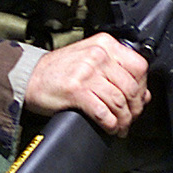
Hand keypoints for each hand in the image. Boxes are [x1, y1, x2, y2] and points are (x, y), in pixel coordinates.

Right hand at [23, 32, 150, 135]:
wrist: (30, 76)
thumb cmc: (58, 70)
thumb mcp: (90, 61)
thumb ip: (116, 72)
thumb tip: (143, 95)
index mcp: (104, 44)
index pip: (139, 66)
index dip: (143, 87)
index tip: (138, 99)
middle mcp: (97, 55)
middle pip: (132, 87)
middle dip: (134, 108)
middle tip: (130, 118)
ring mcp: (87, 72)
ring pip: (119, 101)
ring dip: (123, 119)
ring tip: (120, 126)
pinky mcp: (76, 90)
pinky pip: (104, 112)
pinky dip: (110, 124)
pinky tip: (109, 127)